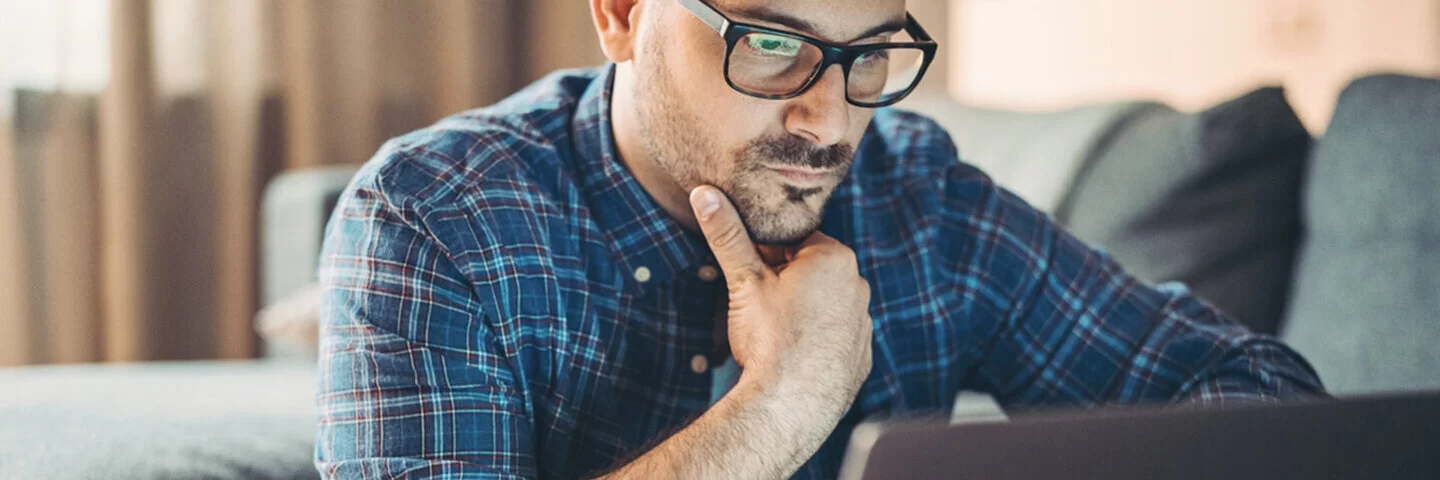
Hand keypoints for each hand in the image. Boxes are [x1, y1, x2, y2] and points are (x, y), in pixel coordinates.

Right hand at [688, 185, 872, 400]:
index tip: (750, 276)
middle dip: (784, 283)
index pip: (795, 242)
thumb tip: (705, 193)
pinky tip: (792, 354)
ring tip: (774, 334)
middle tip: (757, 307)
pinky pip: (835, 337)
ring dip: (801, 311)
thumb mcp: (745, 280)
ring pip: (824, 304)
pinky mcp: (861, 356)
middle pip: (811, 272)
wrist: (790, 404)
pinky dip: (816, 340)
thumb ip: (727, 234)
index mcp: (833, 258)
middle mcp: (858, 286)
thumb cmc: (770, 338)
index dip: (766, 257)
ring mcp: (864, 323)